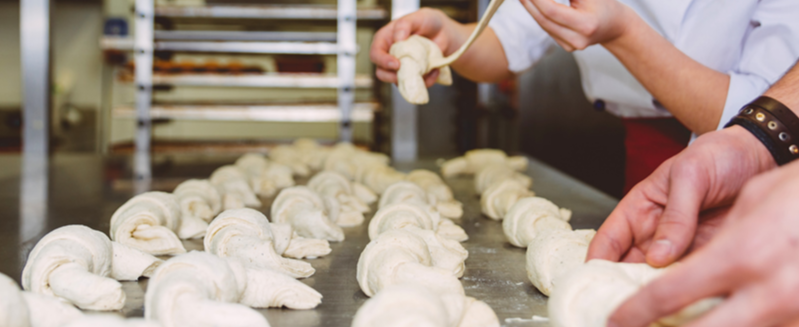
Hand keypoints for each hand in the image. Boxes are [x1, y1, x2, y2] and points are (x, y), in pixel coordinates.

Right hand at [370, 8, 458, 85]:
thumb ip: (404, 25)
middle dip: (393, 77)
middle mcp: (389, 55)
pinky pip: (415, 84)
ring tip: (429, 69)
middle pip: (382, 73)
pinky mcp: (412, 75)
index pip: (375, 54)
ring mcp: (400, 67)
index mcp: (385, 40)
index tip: (396, 64)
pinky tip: (435, 71)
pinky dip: (426, 81)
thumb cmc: (426, 22)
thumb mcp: (417, 18)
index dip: (383, 61)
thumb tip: (397, 39)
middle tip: (408, 73)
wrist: (442, 33)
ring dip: (413, 80)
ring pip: (398, 82)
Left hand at [519, 0, 630, 50]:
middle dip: (529, 2)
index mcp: (586, 26)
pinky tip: (531, 3)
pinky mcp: (566, 47)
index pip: (552, 11)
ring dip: (530, 8)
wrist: (615, 25)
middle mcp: (577, 40)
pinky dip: (538, 14)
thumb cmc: (604, 5)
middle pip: (544, 20)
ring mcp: (570, 46)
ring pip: (543, 25)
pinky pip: (548, 29)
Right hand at [608, 161, 798, 326]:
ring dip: (655, 292)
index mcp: (639, 210)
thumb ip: (676, 215)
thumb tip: (657, 256)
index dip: (596, 263)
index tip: (595, 282)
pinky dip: (686, 292)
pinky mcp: (706, 259)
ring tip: (655, 303)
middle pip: (627, 269)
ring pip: (657, 280)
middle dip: (623, 286)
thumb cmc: (717, 156)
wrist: (761, 157)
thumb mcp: (692, 175)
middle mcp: (654, 235)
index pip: (608, 241)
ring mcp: (680, 250)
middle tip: (627, 302)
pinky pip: (690, 281)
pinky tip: (685, 298)